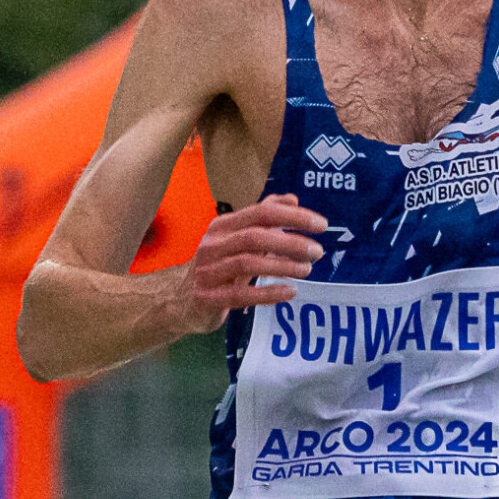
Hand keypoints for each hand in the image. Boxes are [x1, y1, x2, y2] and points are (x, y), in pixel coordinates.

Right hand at [176, 195, 327, 334]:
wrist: (177, 300)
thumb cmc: (215, 266)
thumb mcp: (235, 238)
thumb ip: (263, 219)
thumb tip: (292, 199)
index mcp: (222, 226)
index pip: (260, 213)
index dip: (292, 216)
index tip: (321, 225)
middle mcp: (213, 245)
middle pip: (255, 236)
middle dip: (290, 242)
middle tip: (317, 251)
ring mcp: (208, 272)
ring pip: (247, 263)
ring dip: (282, 266)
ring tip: (307, 269)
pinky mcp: (207, 298)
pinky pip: (239, 294)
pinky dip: (267, 293)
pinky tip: (290, 292)